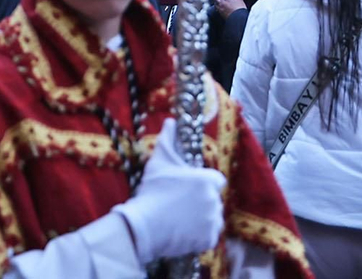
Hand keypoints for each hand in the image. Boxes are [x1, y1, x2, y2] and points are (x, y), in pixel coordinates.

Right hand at [112, 119, 225, 262]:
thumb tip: (170, 121)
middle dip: (201, 200)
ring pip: (212, 218)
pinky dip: (199, 235)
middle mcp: (215, 200)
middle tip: (180, 203)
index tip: (189, 186)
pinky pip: (208, 235)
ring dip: (202, 218)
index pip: (216, 180)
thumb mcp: (159, 160)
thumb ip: (168, 139)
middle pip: (213, 199)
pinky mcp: (208, 240)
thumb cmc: (153, 190)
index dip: (203, 182)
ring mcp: (213, 222)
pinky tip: (182, 230)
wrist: (144, 225)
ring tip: (180, 218)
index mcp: (207, 180)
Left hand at [213, 0, 245, 15]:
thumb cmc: (239, 9)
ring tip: (217, 0)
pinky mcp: (220, 14)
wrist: (238, 19)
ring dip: (215, 1)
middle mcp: (221, 2)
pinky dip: (217, 7)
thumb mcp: (240, 0)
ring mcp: (220, 8)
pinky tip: (219, 8)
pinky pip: (216, 9)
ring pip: (215, 3)